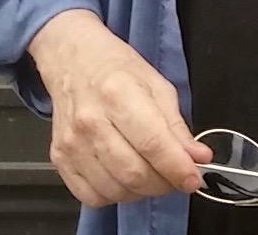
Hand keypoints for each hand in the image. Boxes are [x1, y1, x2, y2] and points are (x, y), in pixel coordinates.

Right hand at [28, 9, 211, 208]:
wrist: (72, 60)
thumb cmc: (116, 68)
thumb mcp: (156, 84)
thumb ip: (177, 125)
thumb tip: (198, 158)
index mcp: (118, 93)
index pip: (152, 143)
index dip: (177, 168)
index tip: (194, 179)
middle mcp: (90, 121)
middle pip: (134, 173)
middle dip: (164, 183)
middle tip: (175, 176)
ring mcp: (71, 143)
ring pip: (115, 190)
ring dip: (142, 191)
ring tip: (151, 174)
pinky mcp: (59, 159)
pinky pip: (91, 197)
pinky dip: (115, 196)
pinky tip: (124, 178)